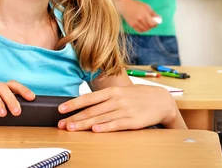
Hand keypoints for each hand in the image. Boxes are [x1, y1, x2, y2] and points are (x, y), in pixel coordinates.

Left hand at [57, 85, 179, 131]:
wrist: (161, 101)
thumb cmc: (139, 97)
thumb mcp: (122, 92)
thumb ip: (106, 98)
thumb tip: (87, 103)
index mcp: (112, 91)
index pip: (89, 98)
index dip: (74, 103)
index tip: (61, 109)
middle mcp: (117, 99)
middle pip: (92, 110)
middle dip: (75, 117)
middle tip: (62, 124)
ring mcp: (124, 110)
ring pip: (100, 118)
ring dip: (84, 124)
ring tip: (72, 129)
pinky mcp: (133, 120)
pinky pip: (116, 124)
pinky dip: (105, 127)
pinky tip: (95, 130)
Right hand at [117, 0, 158, 32]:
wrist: (125, 5)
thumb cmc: (137, 5)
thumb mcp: (146, 7)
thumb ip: (153, 14)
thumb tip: (159, 19)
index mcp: (144, 14)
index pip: (153, 23)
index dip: (156, 23)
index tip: (156, 21)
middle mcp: (139, 20)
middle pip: (149, 27)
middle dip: (152, 25)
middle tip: (151, 21)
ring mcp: (135, 23)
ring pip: (145, 30)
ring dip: (148, 27)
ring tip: (147, 22)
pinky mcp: (132, 26)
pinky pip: (140, 31)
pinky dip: (143, 29)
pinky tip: (143, 25)